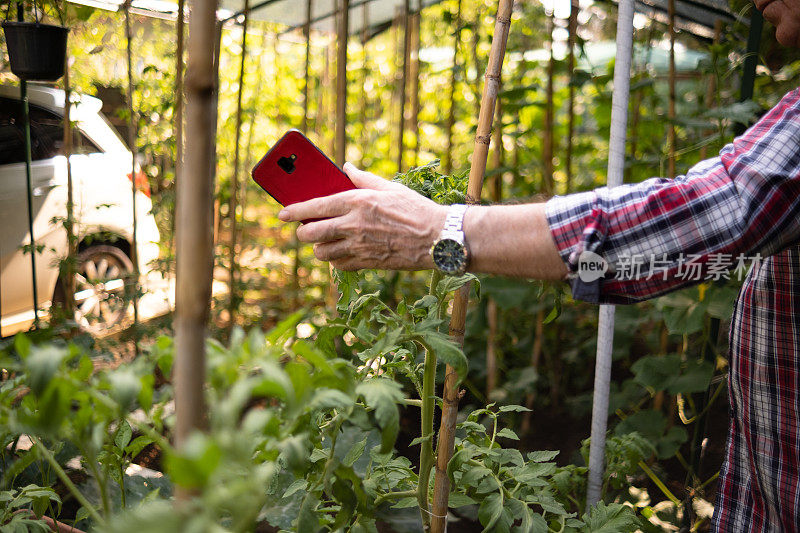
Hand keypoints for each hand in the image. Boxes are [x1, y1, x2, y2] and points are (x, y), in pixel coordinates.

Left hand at [278, 162, 447, 270]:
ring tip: (326, 242)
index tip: (282, 214)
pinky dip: (337, 261)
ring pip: (322, 253)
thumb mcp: (390, 187)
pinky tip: (343, 253)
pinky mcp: (368, 262)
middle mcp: (354, 224)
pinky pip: (340, 266)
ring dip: (320, 248)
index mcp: (357, 201)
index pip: (315, 207)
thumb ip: (363, 178)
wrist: (437, 238)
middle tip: (306, 230)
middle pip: (312, 233)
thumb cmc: (416, 209)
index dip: (294, 211)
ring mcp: (359, 246)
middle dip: (303, 233)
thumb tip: (346, 167)